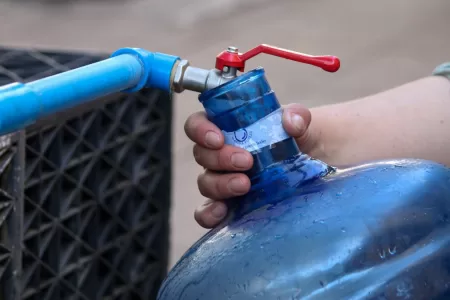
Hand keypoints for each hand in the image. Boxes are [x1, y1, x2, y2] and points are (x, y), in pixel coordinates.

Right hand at [184, 103, 317, 227]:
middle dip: (220, 158)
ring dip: (220, 184)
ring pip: (205, 183)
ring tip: (245, 185)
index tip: (219, 138)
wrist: (313, 167)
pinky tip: (222, 212)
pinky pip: (206, 213)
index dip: (200, 130)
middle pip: (201, 155)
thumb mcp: (301, 123)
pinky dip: (208, 214)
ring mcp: (222, 181)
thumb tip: (291, 123)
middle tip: (247, 161)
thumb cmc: (299, 140)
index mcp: (227, 128)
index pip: (198, 124)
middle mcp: (219, 155)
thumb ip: (298, 116)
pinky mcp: (229, 206)